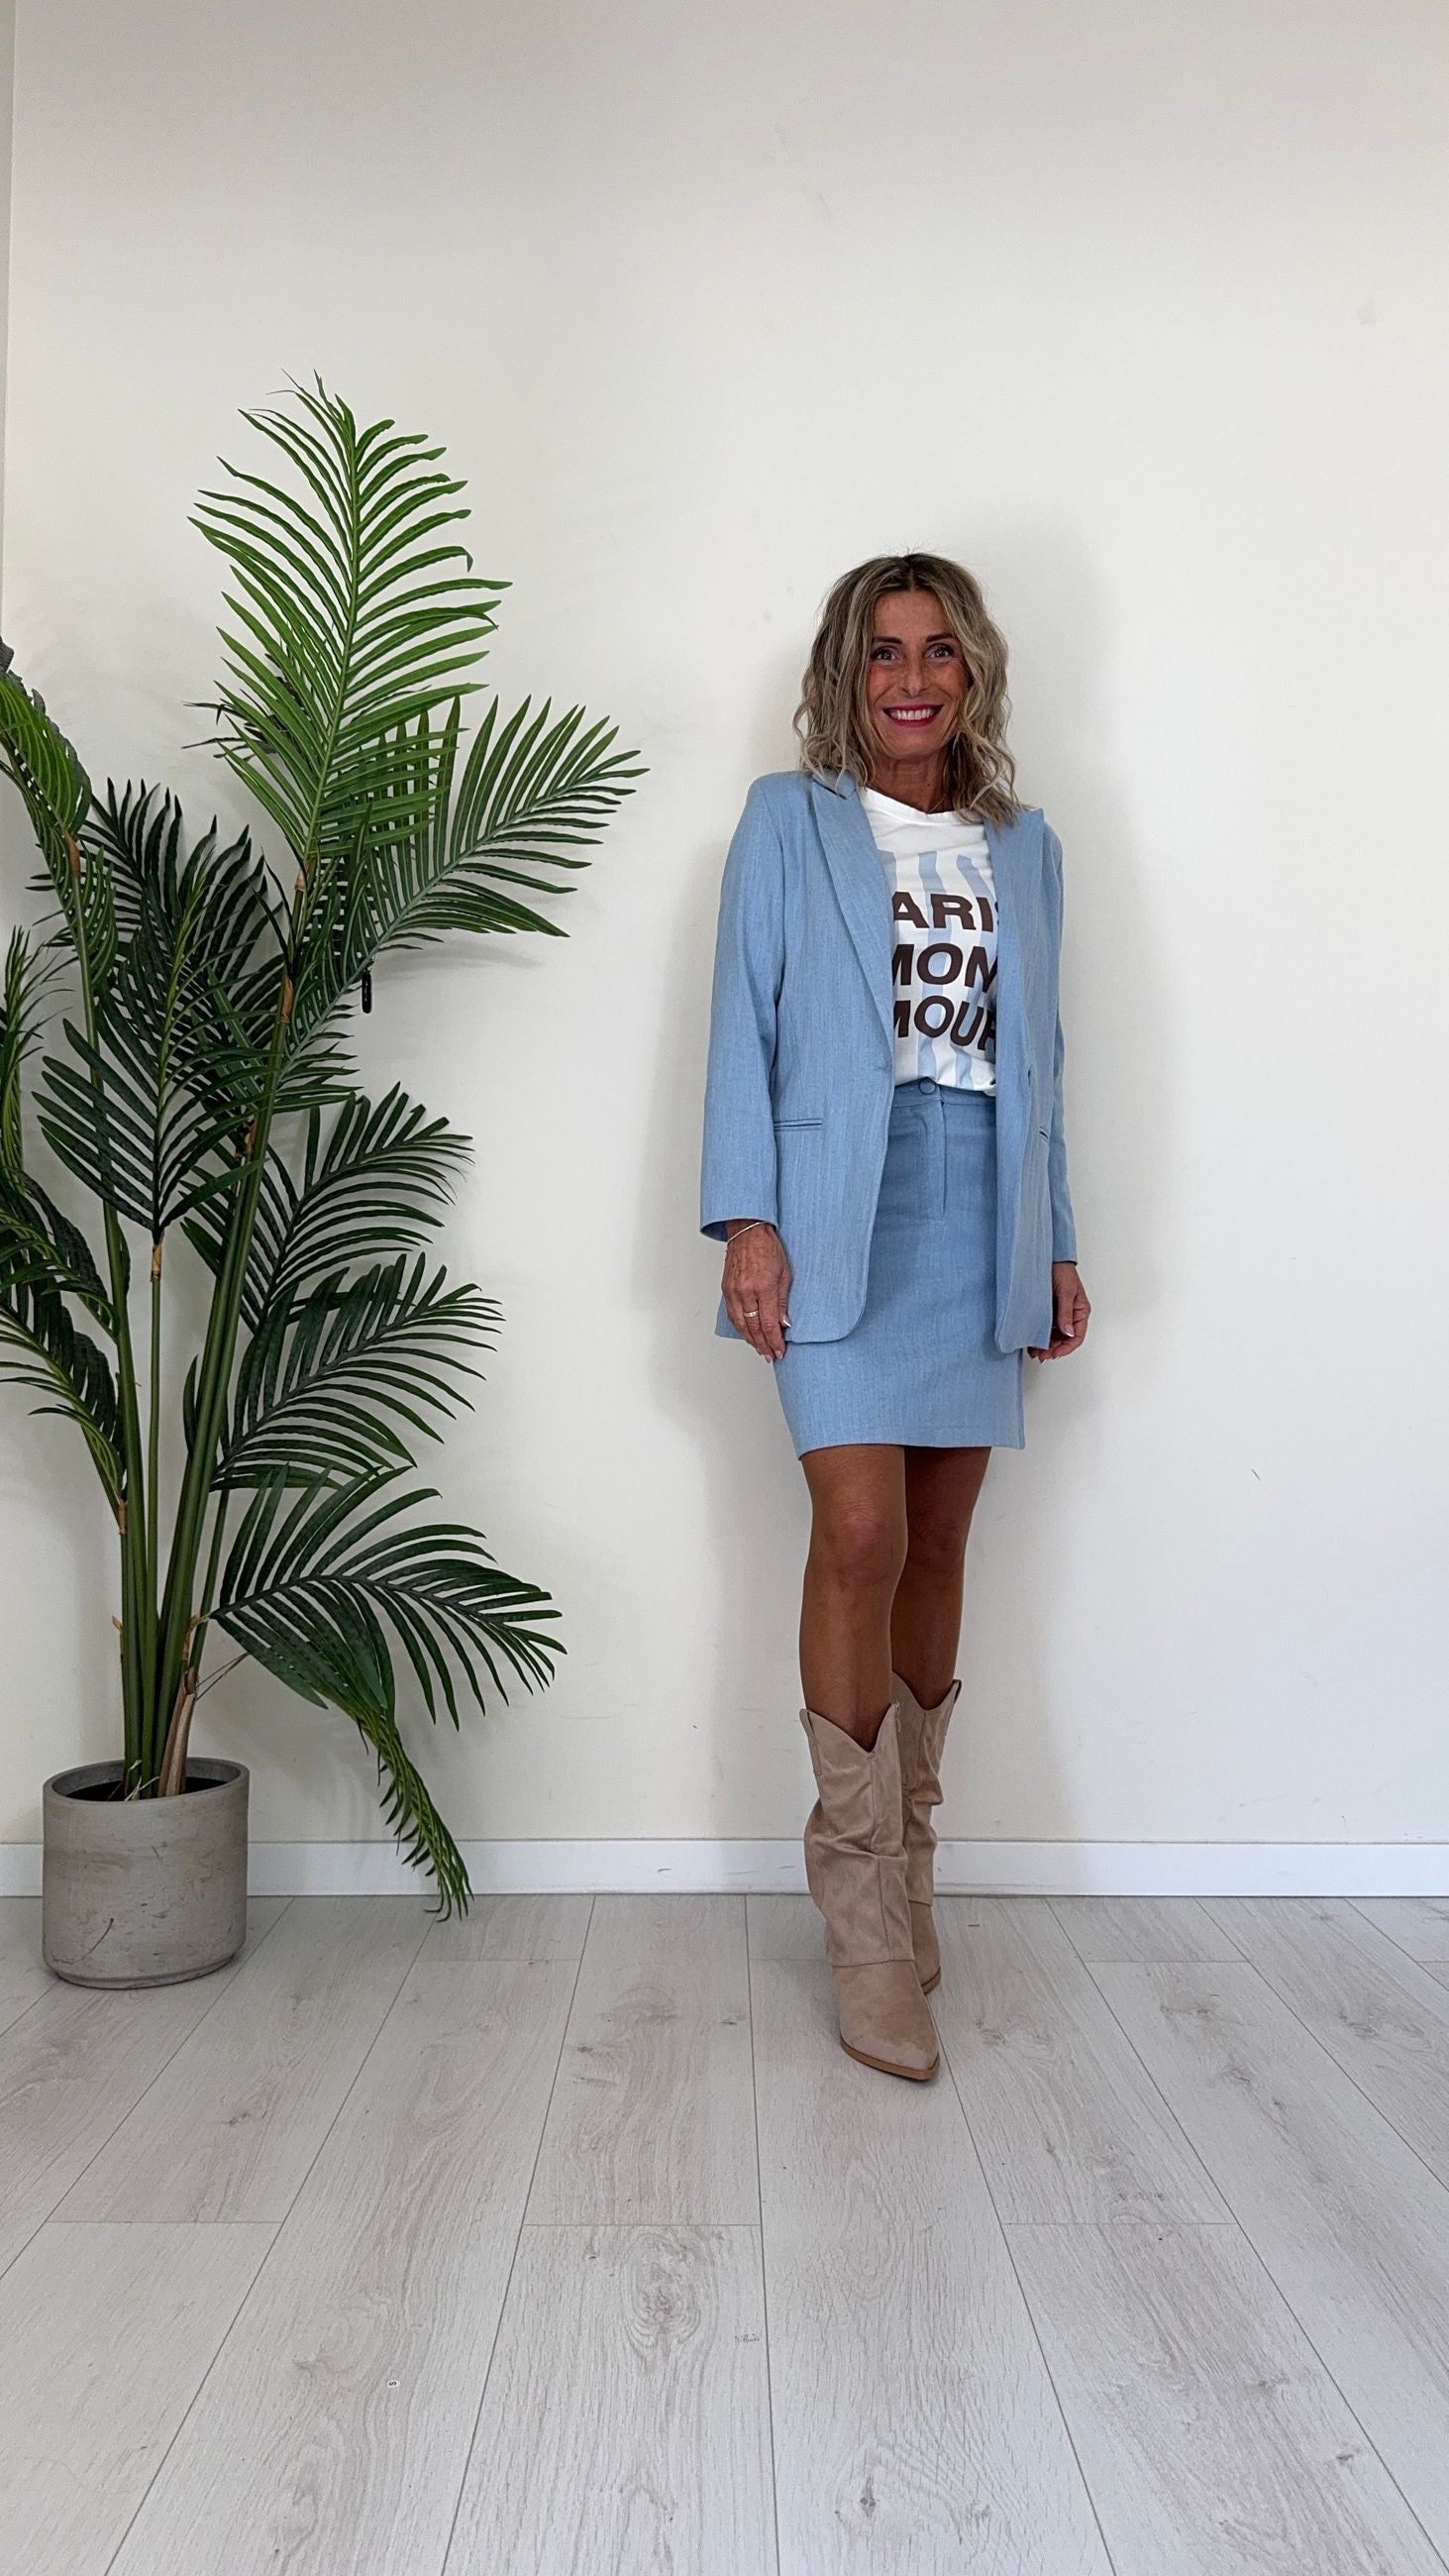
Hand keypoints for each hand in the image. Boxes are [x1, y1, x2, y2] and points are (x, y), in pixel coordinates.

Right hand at [723, 1221, 792, 1359]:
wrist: (747, 1231)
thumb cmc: (767, 1247)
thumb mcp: (785, 1272)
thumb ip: (783, 1300)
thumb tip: (784, 1322)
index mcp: (763, 1287)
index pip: (768, 1324)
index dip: (774, 1341)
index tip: (780, 1350)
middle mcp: (745, 1292)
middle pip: (753, 1328)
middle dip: (763, 1345)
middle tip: (771, 1355)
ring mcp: (733, 1291)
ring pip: (741, 1325)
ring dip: (751, 1340)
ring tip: (760, 1349)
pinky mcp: (726, 1289)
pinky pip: (732, 1315)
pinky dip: (740, 1328)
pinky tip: (747, 1334)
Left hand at [1029, 1261, 1089, 1361]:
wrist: (1048, 1258)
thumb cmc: (1062, 1271)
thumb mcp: (1065, 1292)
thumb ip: (1066, 1313)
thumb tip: (1068, 1332)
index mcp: (1080, 1312)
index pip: (1077, 1337)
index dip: (1066, 1348)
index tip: (1053, 1353)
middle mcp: (1071, 1315)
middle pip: (1065, 1340)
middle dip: (1053, 1349)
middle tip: (1041, 1355)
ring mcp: (1059, 1314)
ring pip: (1054, 1336)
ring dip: (1046, 1345)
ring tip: (1034, 1352)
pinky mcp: (1048, 1311)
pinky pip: (1045, 1328)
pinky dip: (1040, 1335)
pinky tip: (1031, 1341)